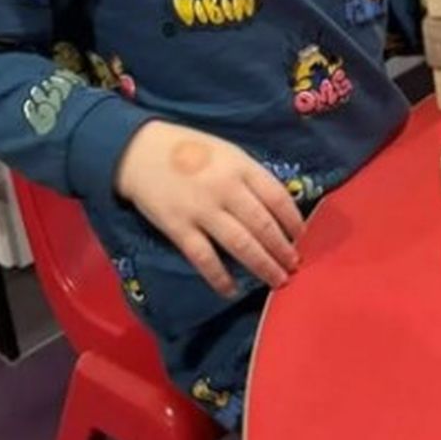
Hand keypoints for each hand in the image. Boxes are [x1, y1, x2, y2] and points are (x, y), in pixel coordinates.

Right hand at [116, 121, 304, 298]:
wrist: (139, 150)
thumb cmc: (189, 149)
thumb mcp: (226, 152)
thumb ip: (249, 175)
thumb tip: (277, 206)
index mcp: (240, 165)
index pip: (277, 197)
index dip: (293, 220)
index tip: (301, 236)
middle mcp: (226, 188)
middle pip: (263, 225)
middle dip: (282, 249)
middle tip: (294, 265)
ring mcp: (202, 210)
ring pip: (241, 244)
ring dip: (263, 265)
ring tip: (277, 281)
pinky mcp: (179, 228)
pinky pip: (205, 258)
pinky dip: (221, 277)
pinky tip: (232, 290)